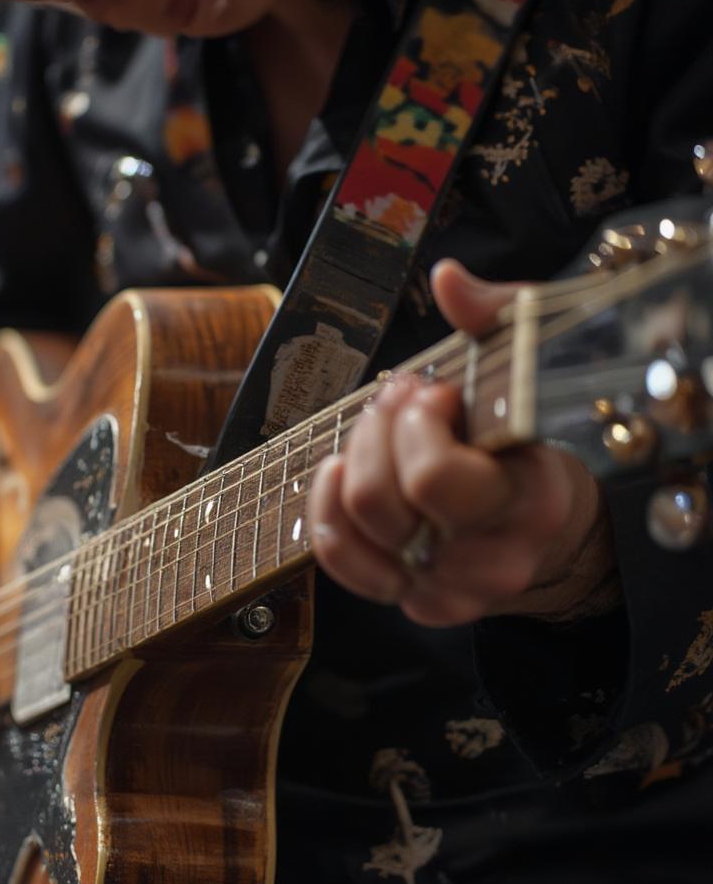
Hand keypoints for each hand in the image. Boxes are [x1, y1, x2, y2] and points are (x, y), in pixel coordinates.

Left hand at [307, 260, 618, 626]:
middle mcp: (492, 557)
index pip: (435, 480)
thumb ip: (498, 317)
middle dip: (374, 434)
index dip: (414, 426)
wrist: (553, 523)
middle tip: (399, 401)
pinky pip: (345, 563)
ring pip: (357, 528)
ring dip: (353, 464)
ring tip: (377, 433)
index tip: (436, 395)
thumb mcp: (532, 367)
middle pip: (380, 503)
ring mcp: (452, 587)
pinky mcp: (420, 603)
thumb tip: (447, 280)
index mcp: (531, 500)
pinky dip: (329, 513)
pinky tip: (339, 474)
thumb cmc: (533, 439)